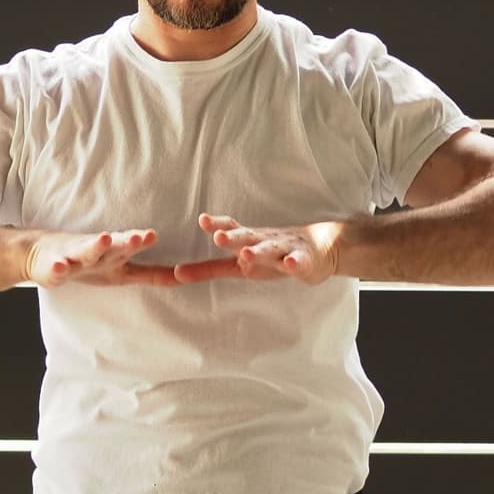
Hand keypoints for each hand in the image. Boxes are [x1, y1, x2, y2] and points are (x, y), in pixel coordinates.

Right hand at [25, 229, 180, 288]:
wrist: (42, 254)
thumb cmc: (88, 262)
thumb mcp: (122, 270)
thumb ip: (151, 274)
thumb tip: (183, 277)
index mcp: (117, 255)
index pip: (136, 251)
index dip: (147, 248)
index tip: (160, 242)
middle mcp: (99, 252)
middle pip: (117, 246)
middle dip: (130, 241)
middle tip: (144, 236)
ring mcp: (75, 257)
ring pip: (88, 250)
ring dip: (97, 245)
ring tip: (105, 238)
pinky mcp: (54, 265)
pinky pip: (57, 268)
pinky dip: (59, 267)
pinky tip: (61, 268)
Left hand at [173, 213, 340, 284]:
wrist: (318, 248)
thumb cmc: (271, 255)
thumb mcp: (237, 264)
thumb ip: (208, 268)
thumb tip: (175, 274)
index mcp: (248, 239)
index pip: (231, 228)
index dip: (217, 224)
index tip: (203, 219)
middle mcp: (264, 240)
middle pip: (247, 237)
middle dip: (233, 237)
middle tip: (218, 237)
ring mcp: (285, 249)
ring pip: (270, 250)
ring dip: (259, 251)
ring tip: (246, 254)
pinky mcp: (304, 262)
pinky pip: (298, 262)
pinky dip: (294, 263)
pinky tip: (289, 264)